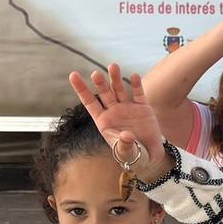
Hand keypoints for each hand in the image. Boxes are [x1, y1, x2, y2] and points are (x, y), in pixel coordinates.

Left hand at [69, 65, 169, 180]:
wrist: (149, 156)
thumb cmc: (132, 156)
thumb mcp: (125, 153)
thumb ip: (124, 145)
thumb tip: (126, 136)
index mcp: (103, 121)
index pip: (89, 102)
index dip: (81, 89)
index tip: (73, 75)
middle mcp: (114, 112)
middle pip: (104, 93)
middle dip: (100, 83)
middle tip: (95, 74)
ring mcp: (128, 108)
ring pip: (120, 90)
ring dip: (116, 78)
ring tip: (113, 66)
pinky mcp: (143, 108)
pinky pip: (139, 94)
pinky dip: (137, 85)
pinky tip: (134, 76)